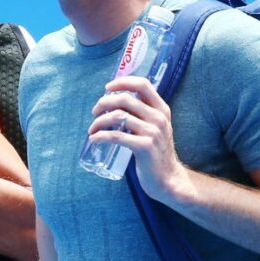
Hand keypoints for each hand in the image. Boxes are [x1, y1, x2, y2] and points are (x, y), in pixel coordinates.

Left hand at [87, 76, 188, 200]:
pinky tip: (94, 139)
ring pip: (118, 116)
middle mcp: (159, 118)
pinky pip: (116, 136)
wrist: (168, 178)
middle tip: (94, 112)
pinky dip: (101, 136)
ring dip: (99, 121)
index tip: (107, 88)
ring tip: (92, 129)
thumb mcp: (155, 127)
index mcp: (162, 109)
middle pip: (125, 99)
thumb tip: (114, 101)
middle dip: (104, 103)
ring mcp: (153, 132)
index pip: (142, 84)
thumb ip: (142, 113)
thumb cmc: (156, 152)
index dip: (123, 82)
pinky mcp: (145, 147)